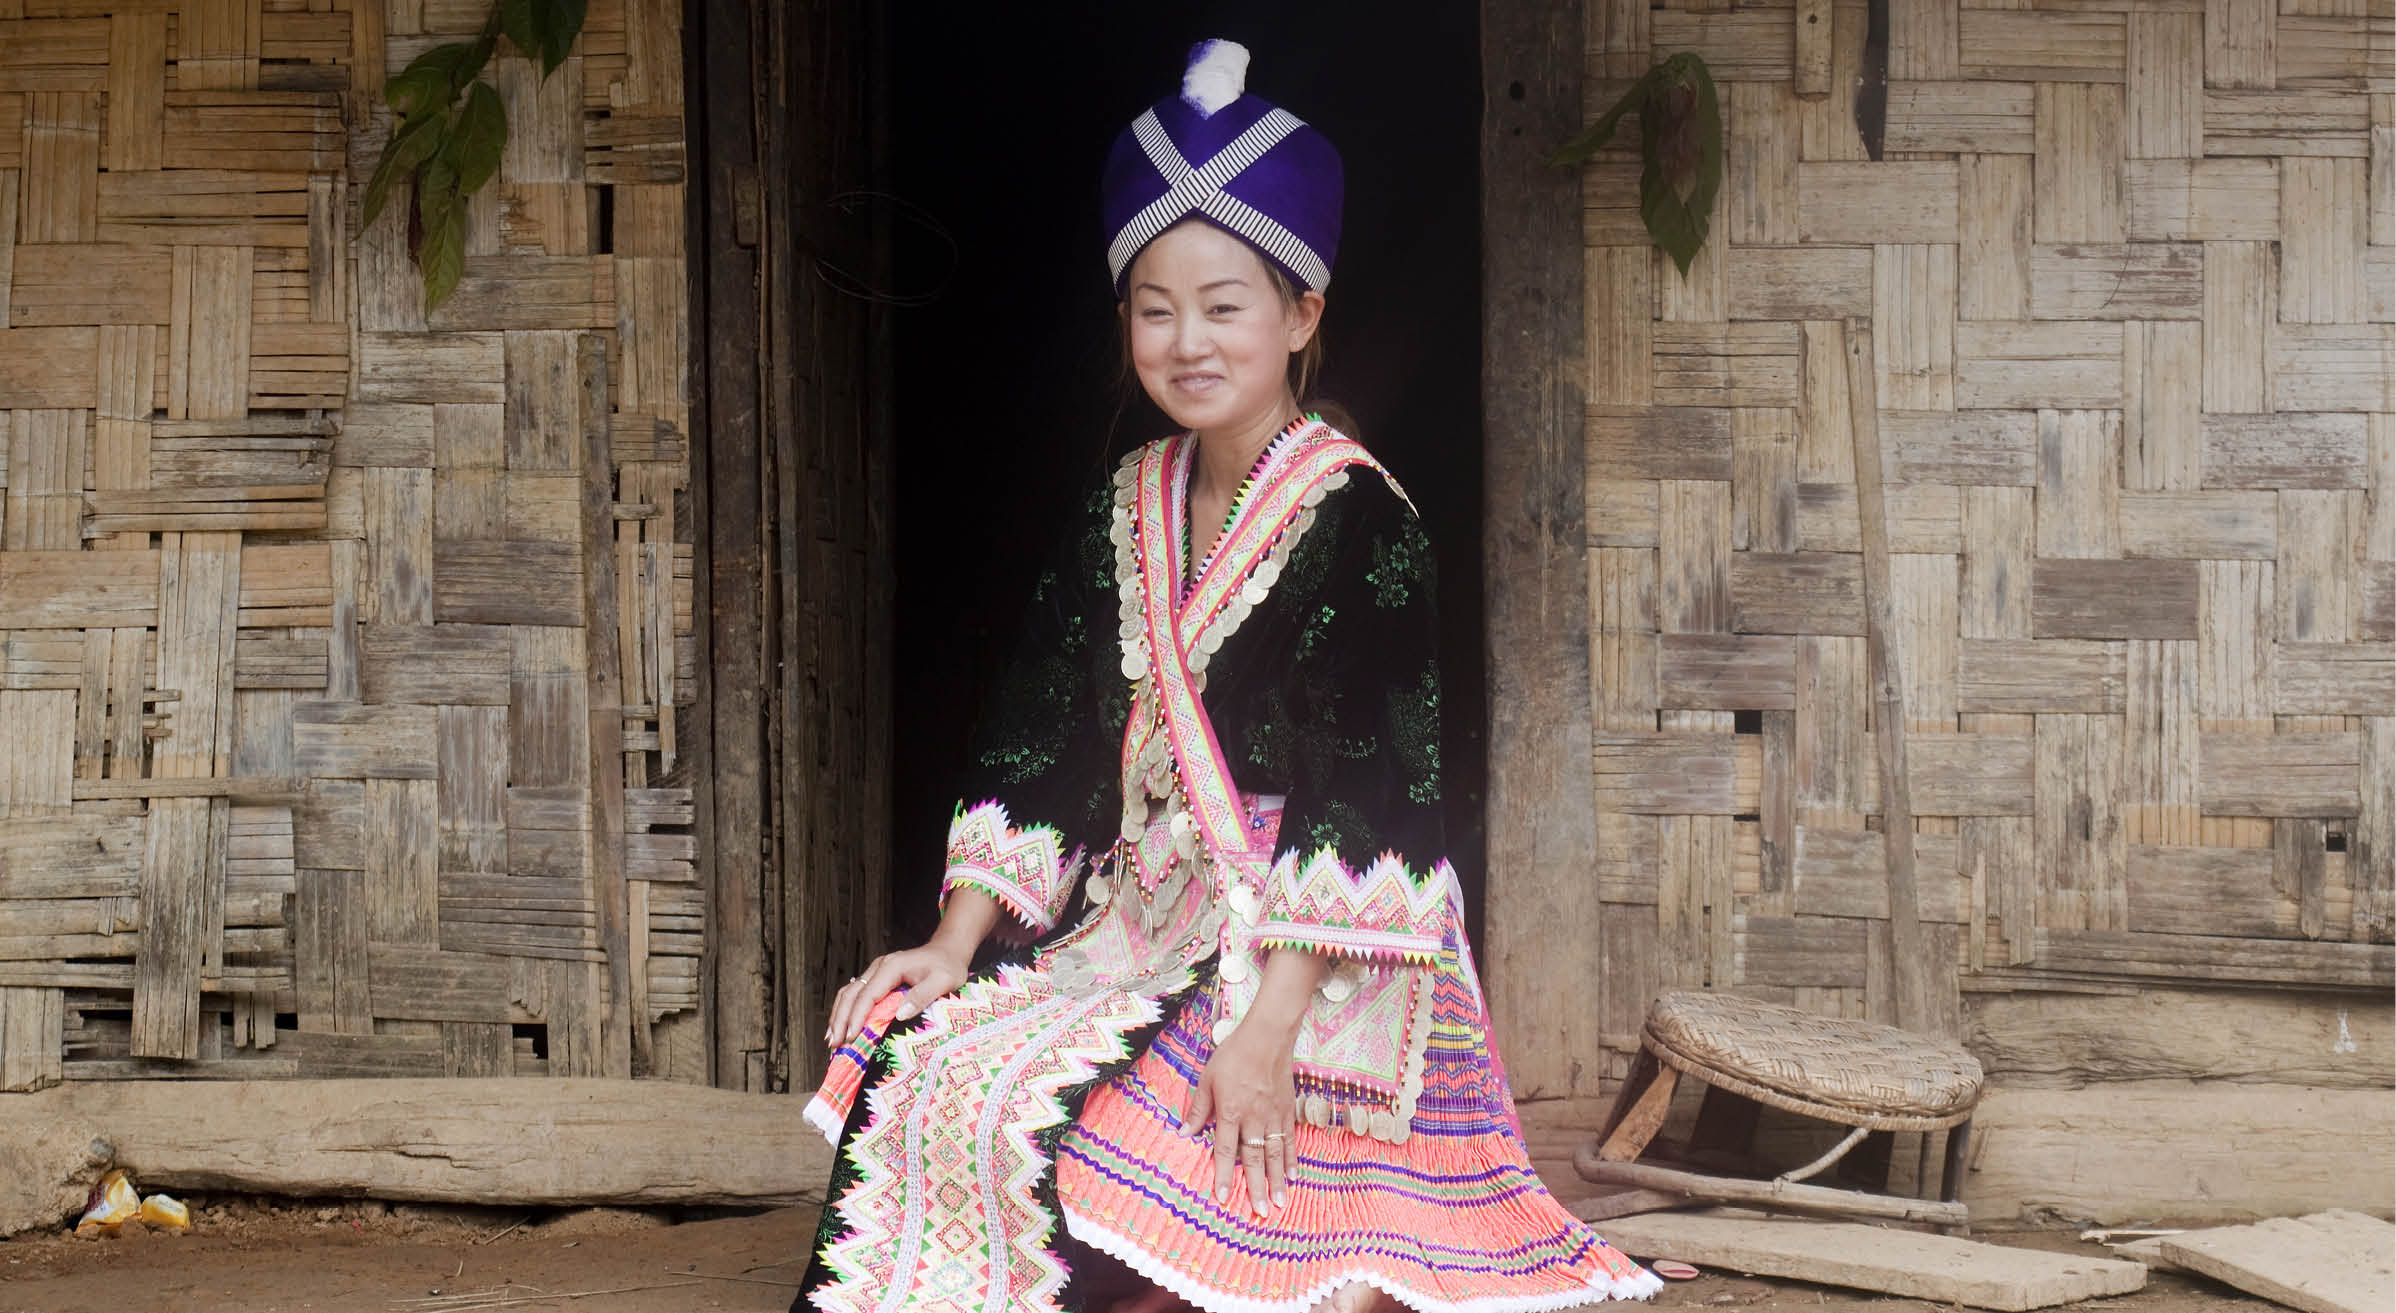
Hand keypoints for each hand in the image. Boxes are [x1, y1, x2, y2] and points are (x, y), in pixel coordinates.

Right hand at [824, 942, 968, 1048]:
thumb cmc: (948, 967)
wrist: (947, 951)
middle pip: (851, 994)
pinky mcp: (877, 979)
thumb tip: (900, 1014)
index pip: (868, 994)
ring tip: (831, 1039)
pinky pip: (856, 994)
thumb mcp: (944, 981)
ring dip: (838, 1016)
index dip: (857, 1016)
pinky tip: (841, 1027)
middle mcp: (879, 967)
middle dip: (840, 1019)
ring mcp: (876, 972)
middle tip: (834, 1044)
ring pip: (849, 993)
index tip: (850, 1037)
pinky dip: (845, 1011)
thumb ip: (923, 996)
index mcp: (892, 967)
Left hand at [1181, 1016, 1299, 1215]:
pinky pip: (1290, 1139)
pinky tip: (1294, 1175)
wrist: (1267, 1035)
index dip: (1223, 1175)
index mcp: (1230, 1111)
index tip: (1223, 1198)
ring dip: (1277, 1180)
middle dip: (1256, 1187)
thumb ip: (1198, 1109)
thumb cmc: (1233, 1054)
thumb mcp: (1207, 1079)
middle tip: (1261, 1212)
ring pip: (1276, 1153)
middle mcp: (1253, 1118)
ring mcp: (1273, 1115)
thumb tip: (1184, 1133)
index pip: (1225, 1150)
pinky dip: (1292, 1158)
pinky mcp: (1287, 1109)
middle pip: (1254, 1158)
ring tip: (1281, 1203)